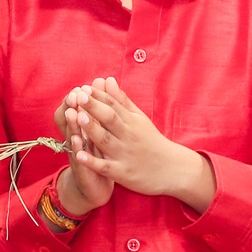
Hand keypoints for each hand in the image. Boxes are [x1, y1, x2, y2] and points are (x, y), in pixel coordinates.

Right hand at [53, 85, 112, 214]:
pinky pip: (80, 160)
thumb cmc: (98, 155)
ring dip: (73, 126)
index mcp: (82, 129)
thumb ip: (100, 110)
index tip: (81, 87)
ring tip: (73, 113)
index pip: (75, 110)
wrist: (93, 188)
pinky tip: (78, 142)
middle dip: (73, 107)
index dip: (77, 100)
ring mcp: (77, 155)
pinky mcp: (83, 170)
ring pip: (73, 138)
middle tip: (74, 94)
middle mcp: (76, 140)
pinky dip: (78, 151)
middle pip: (71, 122)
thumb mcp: (99, 132)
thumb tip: (102, 82)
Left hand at [77, 78, 215, 212]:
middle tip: (79, 96)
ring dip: (92, 129)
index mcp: (131, 121)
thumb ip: (122, 100)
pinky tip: (79, 156)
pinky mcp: (122, 173)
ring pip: (106, 140)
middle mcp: (128, 136)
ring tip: (78, 117)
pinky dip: (93, 162)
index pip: (114, 105)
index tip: (84, 88)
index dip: (99, 96)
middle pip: (109, 119)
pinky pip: (105, 167)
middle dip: (94, 107)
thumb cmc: (152, 141)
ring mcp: (125, 154)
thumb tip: (108, 79)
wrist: (173, 169)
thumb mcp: (140, 118)